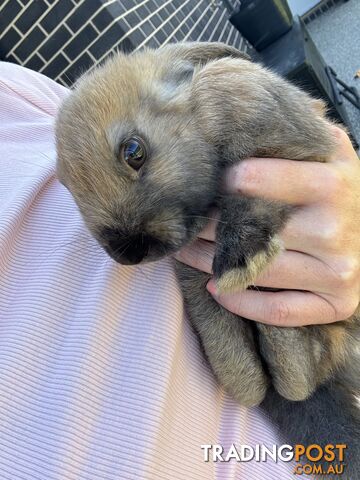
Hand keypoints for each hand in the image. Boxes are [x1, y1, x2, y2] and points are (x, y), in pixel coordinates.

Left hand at [175, 127, 359, 325]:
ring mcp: (338, 272)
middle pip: (254, 231)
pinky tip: (217, 289)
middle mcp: (337, 230)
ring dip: (210, 263)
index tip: (208, 181)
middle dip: (208, 225)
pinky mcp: (336, 303)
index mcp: (333, 184)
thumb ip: (300, 134)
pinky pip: (280, 311)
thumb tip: (250, 113)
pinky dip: (242, 304)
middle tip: (180, 220)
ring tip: (184, 251)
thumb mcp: (331, 153)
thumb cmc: (342, 190)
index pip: (267, 180)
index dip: (230, 181)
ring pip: (258, 271)